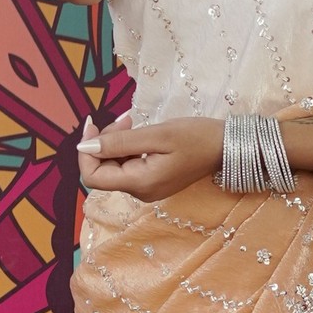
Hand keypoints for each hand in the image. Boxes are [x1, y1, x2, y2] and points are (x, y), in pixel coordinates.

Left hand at [81, 113, 221, 201]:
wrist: (227, 147)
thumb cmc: (196, 137)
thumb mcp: (157, 134)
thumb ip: (119, 142)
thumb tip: (85, 146)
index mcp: (140, 183)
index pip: (93, 177)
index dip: (86, 152)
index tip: (93, 125)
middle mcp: (140, 192)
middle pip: (103, 171)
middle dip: (103, 143)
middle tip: (123, 119)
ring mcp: (147, 189)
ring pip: (114, 167)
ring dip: (115, 143)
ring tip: (131, 121)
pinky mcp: (153, 181)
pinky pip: (128, 166)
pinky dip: (126, 148)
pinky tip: (138, 133)